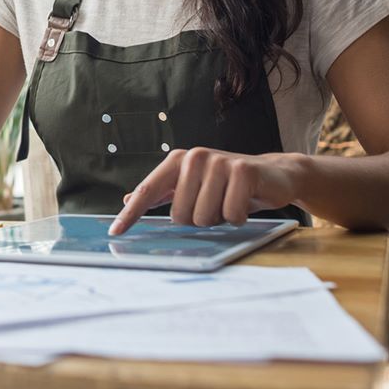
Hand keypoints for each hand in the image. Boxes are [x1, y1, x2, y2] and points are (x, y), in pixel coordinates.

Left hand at [107, 148, 304, 234]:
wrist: (274, 174)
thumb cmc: (228, 184)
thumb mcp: (193, 186)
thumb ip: (162, 192)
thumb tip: (129, 199)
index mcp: (177, 161)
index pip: (148, 191)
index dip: (131, 214)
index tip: (115, 232)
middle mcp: (195, 157)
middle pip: (180, 215)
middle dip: (198, 220)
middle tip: (215, 206)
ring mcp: (219, 162)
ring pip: (205, 217)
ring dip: (220, 219)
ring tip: (230, 202)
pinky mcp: (244, 170)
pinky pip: (231, 214)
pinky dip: (239, 217)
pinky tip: (246, 202)